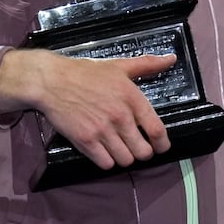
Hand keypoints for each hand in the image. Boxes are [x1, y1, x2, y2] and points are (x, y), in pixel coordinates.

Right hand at [0, 48, 175, 169]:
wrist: (51, 81)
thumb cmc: (86, 73)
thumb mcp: (119, 66)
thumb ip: (147, 65)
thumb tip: (171, 59)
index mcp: (132, 98)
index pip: (157, 130)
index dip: (162, 144)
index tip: (161, 147)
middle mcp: (120, 117)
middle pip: (143, 151)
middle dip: (143, 152)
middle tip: (137, 148)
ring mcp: (102, 130)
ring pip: (125, 160)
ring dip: (125, 158)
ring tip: (120, 149)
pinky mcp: (85, 140)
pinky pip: (105, 163)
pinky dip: (107, 161)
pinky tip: (104, 152)